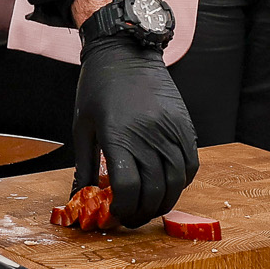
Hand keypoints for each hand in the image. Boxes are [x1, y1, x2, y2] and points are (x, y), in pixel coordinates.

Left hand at [72, 34, 199, 226]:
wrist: (125, 51)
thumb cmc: (97, 88)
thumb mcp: (83, 127)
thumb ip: (83, 167)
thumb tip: (79, 199)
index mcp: (118, 136)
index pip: (128, 188)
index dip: (123, 209)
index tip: (115, 215)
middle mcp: (148, 135)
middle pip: (153, 191)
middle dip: (142, 213)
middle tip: (131, 217)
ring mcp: (170, 130)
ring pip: (176, 183)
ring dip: (164, 202)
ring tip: (150, 206)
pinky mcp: (184, 126)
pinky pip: (190, 165)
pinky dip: (181, 182)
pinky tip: (167, 185)